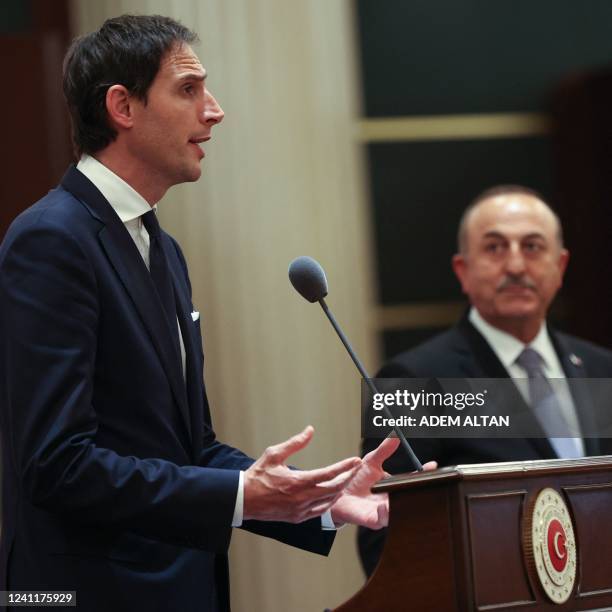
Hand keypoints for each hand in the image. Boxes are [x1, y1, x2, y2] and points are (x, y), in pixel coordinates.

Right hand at [243, 426, 360, 522]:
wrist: (243, 500)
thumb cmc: (257, 476)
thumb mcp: (274, 454)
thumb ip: (295, 443)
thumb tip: (310, 430)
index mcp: (298, 481)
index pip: (329, 474)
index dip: (345, 467)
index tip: (355, 461)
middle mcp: (302, 498)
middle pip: (334, 489)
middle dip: (348, 478)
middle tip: (355, 469)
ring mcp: (300, 511)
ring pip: (329, 502)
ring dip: (340, 491)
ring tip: (346, 480)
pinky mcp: (297, 518)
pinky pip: (319, 512)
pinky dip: (329, 503)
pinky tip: (331, 495)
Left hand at [330, 437, 436, 529]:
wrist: (337, 494)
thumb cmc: (356, 479)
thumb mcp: (371, 461)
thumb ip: (384, 450)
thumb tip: (396, 436)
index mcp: (394, 486)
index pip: (413, 480)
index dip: (424, 474)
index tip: (433, 465)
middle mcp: (392, 500)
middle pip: (411, 497)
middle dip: (421, 491)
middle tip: (427, 482)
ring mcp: (384, 511)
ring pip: (400, 511)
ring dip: (406, 503)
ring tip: (410, 492)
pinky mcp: (372, 520)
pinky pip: (382, 519)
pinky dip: (385, 513)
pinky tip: (385, 504)